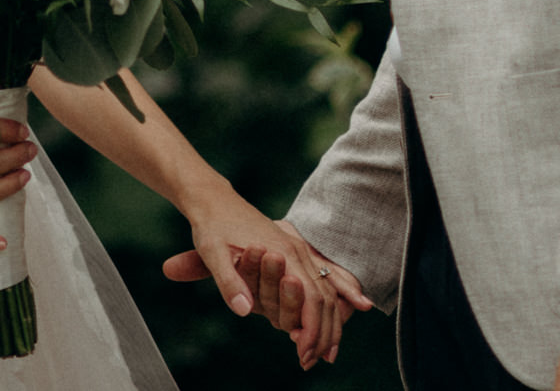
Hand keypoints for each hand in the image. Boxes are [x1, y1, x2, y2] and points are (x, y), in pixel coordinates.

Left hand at [163, 201, 369, 369]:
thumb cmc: (212, 226)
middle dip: (323, 333)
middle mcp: (297, 251)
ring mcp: (299, 249)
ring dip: (330, 322)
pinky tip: (347, 310)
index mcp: (282, 252)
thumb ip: (228, 281)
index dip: (311, 330)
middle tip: (314, 360)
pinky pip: (323, 277)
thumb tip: (244, 311)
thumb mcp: (212, 252)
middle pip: (324, 298)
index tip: (305, 354)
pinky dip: (336, 296)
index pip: (310, 299)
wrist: (214, 199)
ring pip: (327, 289)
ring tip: (327, 352)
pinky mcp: (295, 249)